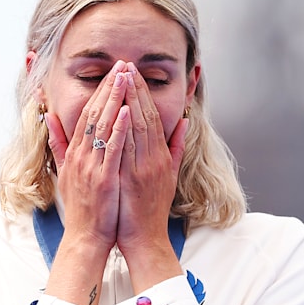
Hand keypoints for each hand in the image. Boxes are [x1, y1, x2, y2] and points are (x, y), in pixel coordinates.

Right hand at [45, 60, 132, 254]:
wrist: (85, 238)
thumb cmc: (81, 208)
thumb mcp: (64, 172)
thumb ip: (58, 144)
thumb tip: (48, 118)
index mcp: (75, 153)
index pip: (86, 114)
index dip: (98, 91)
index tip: (111, 73)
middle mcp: (80, 156)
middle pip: (94, 114)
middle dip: (108, 88)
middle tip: (121, 65)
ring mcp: (91, 167)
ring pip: (103, 126)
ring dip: (115, 100)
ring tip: (125, 78)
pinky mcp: (103, 179)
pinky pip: (112, 149)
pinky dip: (119, 129)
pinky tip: (127, 111)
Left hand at [116, 62, 188, 258]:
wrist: (146, 239)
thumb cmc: (151, 209)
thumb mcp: (169, 176)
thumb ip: (175, 148)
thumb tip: (184, 123)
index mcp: (161, 156)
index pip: (153, 117)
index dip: (144, 93)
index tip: (134, 73)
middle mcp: (155, 159)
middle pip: (146, 116)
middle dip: (135, 89)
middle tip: (126, 65)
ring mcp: (145, 168)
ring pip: (138, 127)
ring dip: (129, 101)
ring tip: (121, 78)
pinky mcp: (134, 180)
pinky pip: (129, 149)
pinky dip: (124, 129)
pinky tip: (119, 111)